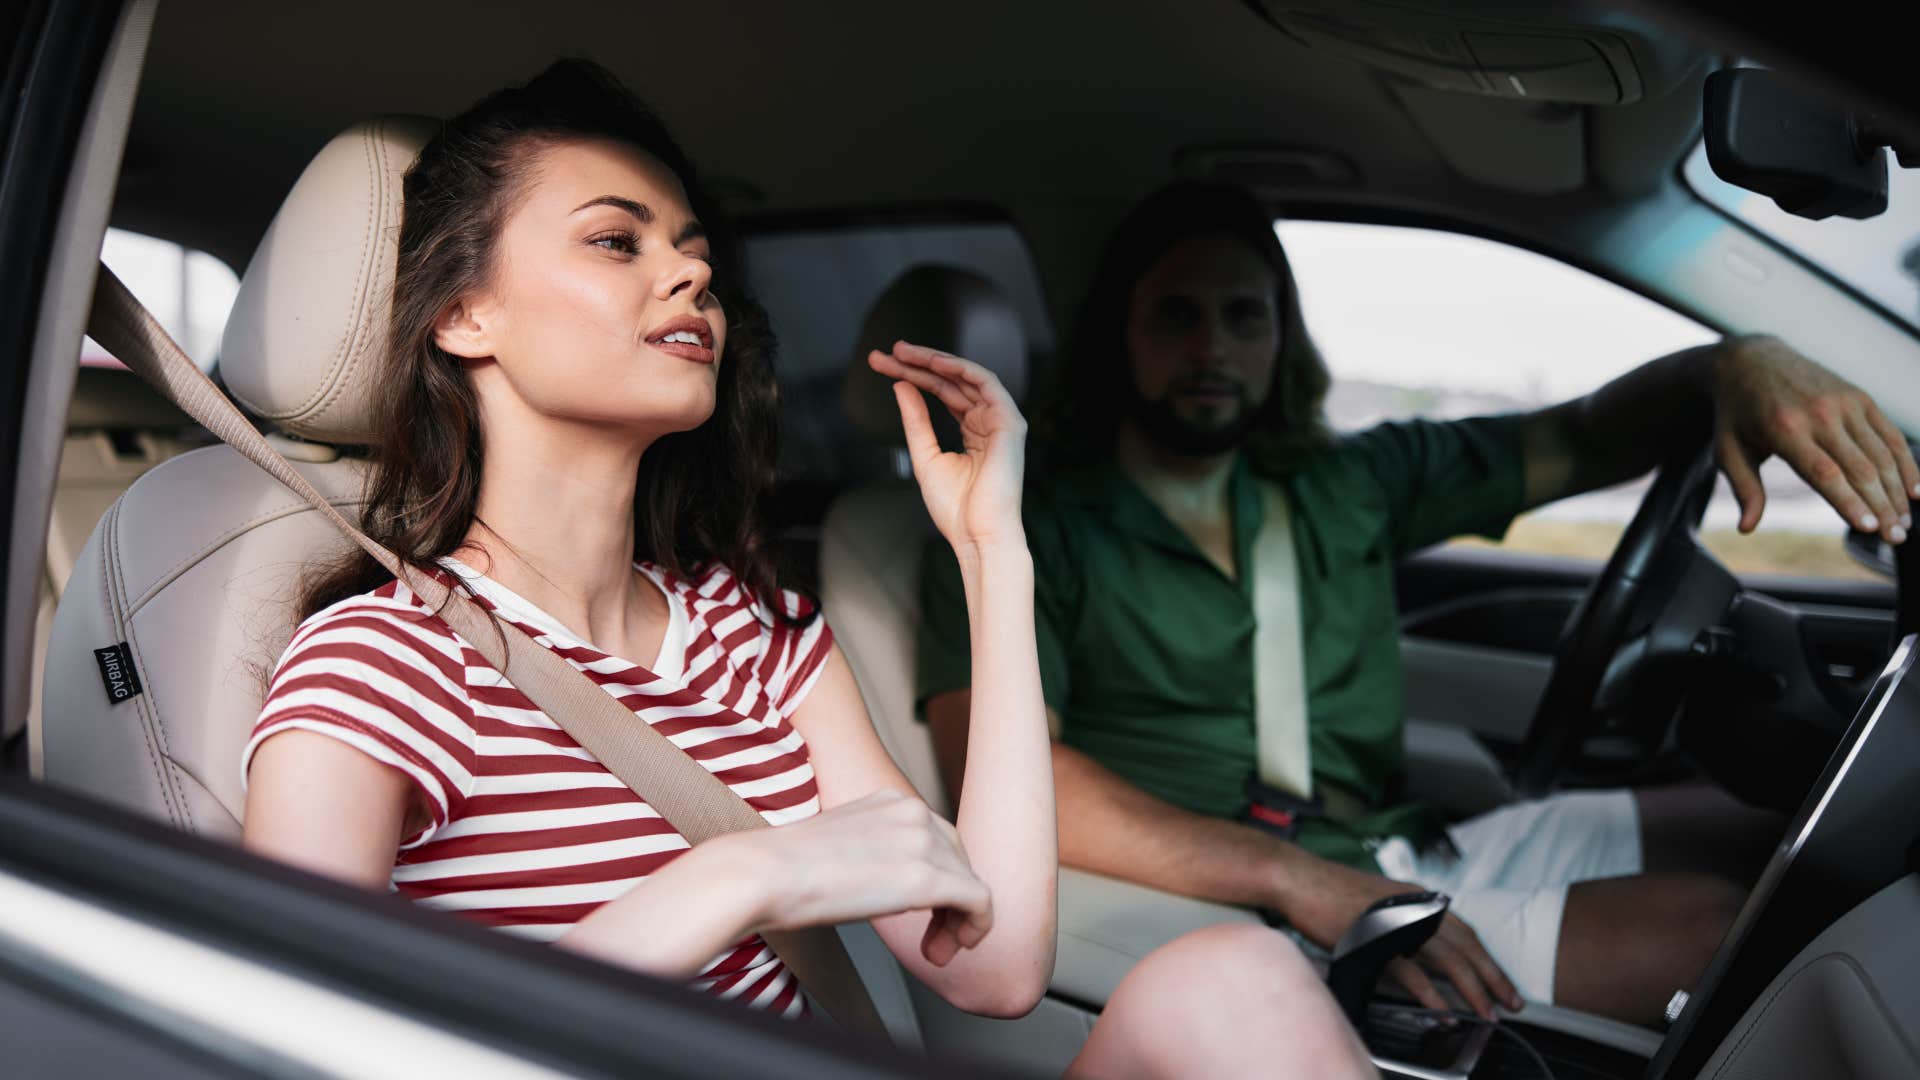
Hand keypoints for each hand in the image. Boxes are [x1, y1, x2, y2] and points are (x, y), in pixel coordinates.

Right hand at [733, 789, 993, 965]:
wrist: (765, 874)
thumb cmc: (785, 870)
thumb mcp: (842, 847)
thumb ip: (874, 853)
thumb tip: (887, 883)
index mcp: (889, 800)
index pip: (938, 839)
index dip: (940, 882)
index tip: (926, 915)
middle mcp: (912, 812)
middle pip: (958, 859)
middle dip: (952, 904)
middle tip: (935, 942)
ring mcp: (921, 842)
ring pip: (970, 881)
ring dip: (960, 923)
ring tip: (937, 952)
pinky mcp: (926, 877)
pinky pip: (978, 901)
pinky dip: (976, 927)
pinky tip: (955, 947)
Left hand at [868, 341, 1027, 552]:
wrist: (977, 535)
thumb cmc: (956, 508)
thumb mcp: (925, 457)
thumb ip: (916, 420)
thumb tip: (901, 385)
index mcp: (973, 432)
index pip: (942, 393)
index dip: (913, 376)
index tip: (884, 365)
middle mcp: (988, 422)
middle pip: (951, 382)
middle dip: (918, 364)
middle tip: (888, 352)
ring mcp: (1001, 421)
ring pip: (966, 377)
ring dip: (935, 360)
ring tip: (904, 352)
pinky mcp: (1010, 423)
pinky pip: (986, 384)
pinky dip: (961, 369)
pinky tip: (935, 362)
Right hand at [1282, 855, 1521, 1018]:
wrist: (1298, 876)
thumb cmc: (1329, 889)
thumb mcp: (1377, 901)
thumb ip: (1402, 919)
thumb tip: (1418, 948)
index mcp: (1416, 897)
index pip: (1465, 930)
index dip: (1487, 958)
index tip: (1501, 983)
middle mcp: (1413, 906)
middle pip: (1466, 944)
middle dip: (1493, 977)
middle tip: (1510, 1003)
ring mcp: (1395, 920)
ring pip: (1447, 957)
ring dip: (1471, 987)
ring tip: (1486, 1011)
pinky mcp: (1374, 936)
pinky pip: (1410, 969)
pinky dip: (1430, 991)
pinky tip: (1442, 1009)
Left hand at [1712, 335, 1919, 544]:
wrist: (1751, 360)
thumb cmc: (1737, 412)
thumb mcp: (1727, 449)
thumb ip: (1744, 488)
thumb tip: (1747, 527)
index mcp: (1784, 429)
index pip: (1825, 473)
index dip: (1850, 502)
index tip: (1870, 528)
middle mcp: (1819, 414)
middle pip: (1860, 468)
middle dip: (1882, 507)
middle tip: (1895, 538)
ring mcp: (1844, 403)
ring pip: (1881, 454)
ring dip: (1897, 491)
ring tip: (1904, 523)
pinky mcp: (1860, 397)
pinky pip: (1889, 434)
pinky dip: (1906, 463)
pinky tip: (1915, 491)